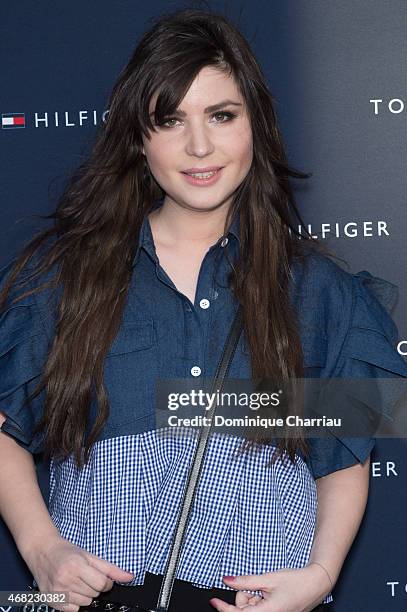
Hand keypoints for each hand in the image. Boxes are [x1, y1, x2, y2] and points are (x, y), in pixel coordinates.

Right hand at [25, 534, 133, 611]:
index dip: (105, 582)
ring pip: (85, 602)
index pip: (102, 584)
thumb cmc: (67, 552)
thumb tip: (129, 577)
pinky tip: (70, 590)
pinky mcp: (51, 601)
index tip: (100, 577)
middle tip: (85, 576)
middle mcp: (66, 580)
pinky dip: (74, 602)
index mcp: (76, 566)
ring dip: (85, 594)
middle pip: (94, 594)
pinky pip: (73, 610)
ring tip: (76, 582)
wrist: (42, 551)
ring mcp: (58, 592)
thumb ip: (110, 568)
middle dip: (94, 586)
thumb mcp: (90, 556)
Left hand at [209, 564, 330, 610]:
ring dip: (253, 599)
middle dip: (244, 597)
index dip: (224, 608)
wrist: (314, 585)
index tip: (214, 601)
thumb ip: (246, 581)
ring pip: (251, 610)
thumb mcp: (268, 578)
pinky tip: (267, 595)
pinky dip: (258, 602)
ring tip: (265, 590)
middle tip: (257, 587)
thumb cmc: (295, 582)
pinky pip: (259, 611)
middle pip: (244, 610)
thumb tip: (227, 581)